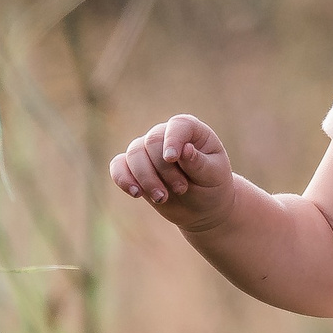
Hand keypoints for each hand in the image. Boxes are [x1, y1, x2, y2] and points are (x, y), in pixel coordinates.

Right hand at [108, 113, 236, 230]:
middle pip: (151, 142)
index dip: (172, 139)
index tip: (172, 159)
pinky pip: (118, 165)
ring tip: (163, 198)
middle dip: (163, 170)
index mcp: (191, 131)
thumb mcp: (213, 175)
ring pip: (134, 154)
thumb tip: (185, 150)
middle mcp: (166, 135)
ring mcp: (148, 150)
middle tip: (181, 189)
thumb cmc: (212, 185)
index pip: (177, 125)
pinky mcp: (134, 167)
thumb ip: (199, 163)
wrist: (202, 207)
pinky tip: (135, 193)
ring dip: (146, 179)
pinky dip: (123, 178)